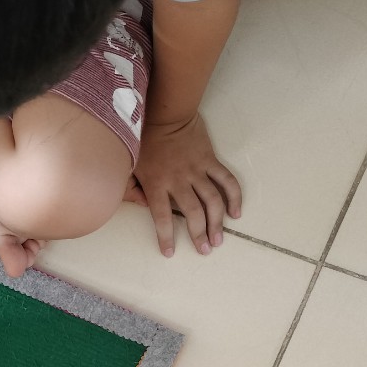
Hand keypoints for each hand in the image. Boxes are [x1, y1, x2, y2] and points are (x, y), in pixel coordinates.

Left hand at [129, 114, 241, 256]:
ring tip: (219, 239)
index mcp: (156, 184)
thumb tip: (139, 204)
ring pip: (212, 201)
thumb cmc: (143, 140)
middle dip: (199, 235)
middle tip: (205, 250)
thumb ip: (132, 187)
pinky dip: (233, 197)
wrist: (165, 114)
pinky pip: (226, 181)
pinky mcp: (210, 161)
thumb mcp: (130, 165)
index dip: (166, 237)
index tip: (170, 252)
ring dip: (217, 223)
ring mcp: (197, 171)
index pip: (162, 217)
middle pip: (192, 213)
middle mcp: (178, 181)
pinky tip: (235, 212)